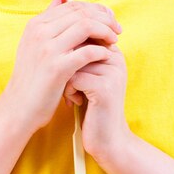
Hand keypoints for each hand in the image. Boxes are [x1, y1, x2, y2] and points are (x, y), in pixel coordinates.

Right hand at [4, 0, 121, 133]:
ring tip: (114, 40)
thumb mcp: (36, 43)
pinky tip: (107, 56)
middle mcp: (40, 32)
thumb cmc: (32, 77)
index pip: (73, 5)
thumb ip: (50, 18)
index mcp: (36, 24)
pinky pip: (87, 51)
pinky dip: (101, 51)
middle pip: (81, 12)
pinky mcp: (56, 68)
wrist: (19, 108)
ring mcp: (47, 49)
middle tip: (118, 29)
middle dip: (105, 18)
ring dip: (105, 31)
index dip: (95, 10)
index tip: (109, 19)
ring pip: (86, 26)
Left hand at [63, 30, 129, 163]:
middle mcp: (115, 58)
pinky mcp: (105, 88)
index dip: (70, 52)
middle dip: (67, 64)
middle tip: (68, 82)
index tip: (69, 72)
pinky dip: (68, 90)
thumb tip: (57, 33)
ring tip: (72, 93)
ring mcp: (112, 72)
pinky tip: (75, 102)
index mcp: (112, 52)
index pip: (84, 34)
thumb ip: (79, 53)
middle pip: (78, 45)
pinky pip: (74, 77)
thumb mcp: (87, 75)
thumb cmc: (92, 106)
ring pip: (73, 60)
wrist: (108, 140)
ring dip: (66, 78)